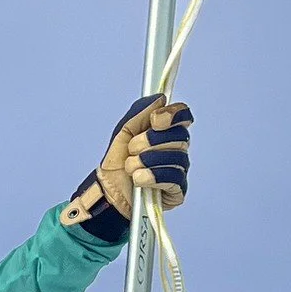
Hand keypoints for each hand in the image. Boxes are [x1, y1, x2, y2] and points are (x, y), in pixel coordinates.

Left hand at [59, 96, 192, 238]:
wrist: (107, 191)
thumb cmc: (117, 163)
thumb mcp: (123, 132)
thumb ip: (140, 112)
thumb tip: (160, 99)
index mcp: (166, 132)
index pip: (183, 116)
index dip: (173, 115)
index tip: (155, 120)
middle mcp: (177, 149)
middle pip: (179, 136)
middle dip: (150, 141)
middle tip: (132, 149)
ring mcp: (179, 169)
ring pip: (176, 157)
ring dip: (147, 160)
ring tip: (131, 167)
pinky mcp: (177, 190)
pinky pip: (173, 178)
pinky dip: (153, 176)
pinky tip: (139, 179)